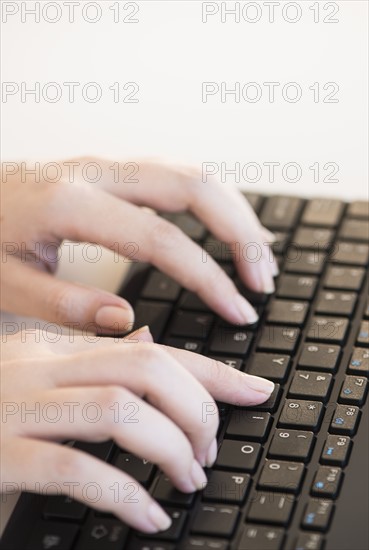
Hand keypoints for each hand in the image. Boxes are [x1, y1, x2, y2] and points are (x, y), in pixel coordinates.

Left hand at [1, 159, 276, 332]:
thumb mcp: (2, 286)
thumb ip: (64, 306)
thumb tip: (126, 320)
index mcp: (70, 204)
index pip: (162, 239)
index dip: (209, 278)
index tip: (238, 311)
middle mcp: (96, 174)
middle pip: (195, 186)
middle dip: (240, 233)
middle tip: (263, 281)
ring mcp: (106, 166)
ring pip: (192, 172)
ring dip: (234, 213)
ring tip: (258, 257)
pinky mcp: (110, 171)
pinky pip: (175, 175)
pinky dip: (212, 201)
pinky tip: (226, 227)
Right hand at [1, 327, 273, 531]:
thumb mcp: (37, 382)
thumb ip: (92, 366)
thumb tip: (148, 346)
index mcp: (53, 348)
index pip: (151, 347)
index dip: (211, 371)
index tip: (257, 389)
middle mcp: (37, 367)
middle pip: (143, 367)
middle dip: (195, 407)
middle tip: (210, 448)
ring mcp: (15, 408)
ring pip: (120, 410)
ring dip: (170, 447)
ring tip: (189, 478)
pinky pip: (77, 470)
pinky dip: (125, 494)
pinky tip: (149, 516)